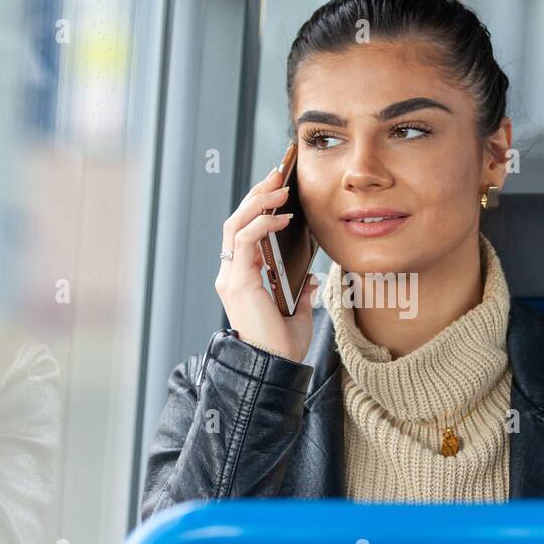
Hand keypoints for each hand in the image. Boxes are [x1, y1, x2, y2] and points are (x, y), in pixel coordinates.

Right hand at [214, 165, 319, 362]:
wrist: (275, 368)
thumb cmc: (282, 348)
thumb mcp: (297, 315)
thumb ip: (301, 295)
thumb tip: (311, 280)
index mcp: (242, 281)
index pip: (244, 234)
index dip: (258, 208)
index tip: (278, 190)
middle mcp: (232, 276)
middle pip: (236, 222)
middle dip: (256, 195)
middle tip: (277, 174)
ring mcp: (232, 278)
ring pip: (235, 225)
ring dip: (257, 201)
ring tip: (279, 185)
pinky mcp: (238, 281)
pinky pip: (245, 240)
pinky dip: (262, 223)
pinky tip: (283, 216)